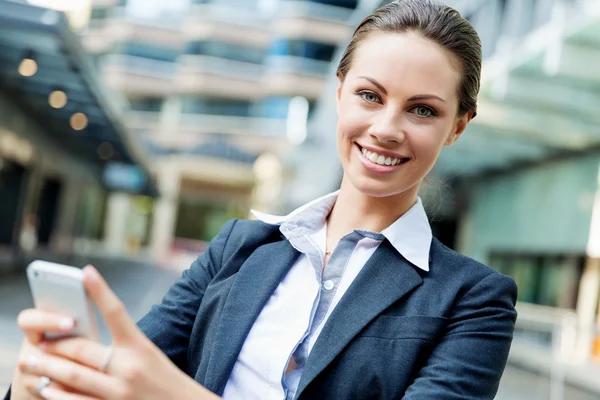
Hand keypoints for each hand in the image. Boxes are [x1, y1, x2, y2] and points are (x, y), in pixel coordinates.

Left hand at [18, 266, 219, 399]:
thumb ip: (122, 348)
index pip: (117, 312)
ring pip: (73, 376)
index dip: (100, 290)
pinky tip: (46, 389)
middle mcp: (128, 368)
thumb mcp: (149, 356)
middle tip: (38, 341)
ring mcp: (118, 393)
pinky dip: (58, 395)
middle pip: (82, 350)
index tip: (85, 271)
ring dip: (47, 369)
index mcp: (140, 348)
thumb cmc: (164, 379)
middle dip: (55, 345)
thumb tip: (83, 345)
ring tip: (30, 362)